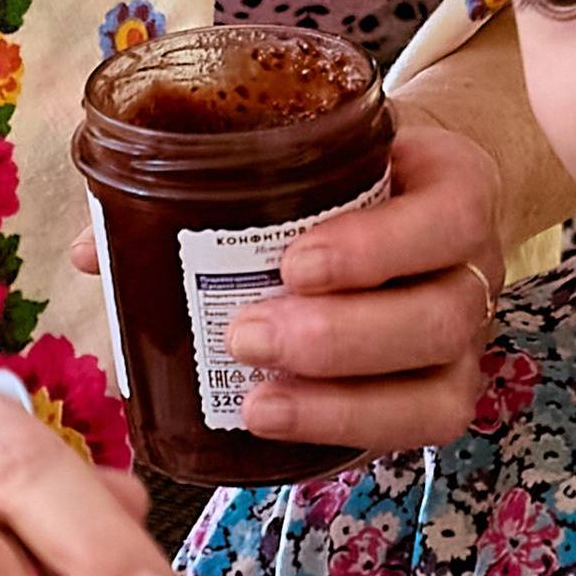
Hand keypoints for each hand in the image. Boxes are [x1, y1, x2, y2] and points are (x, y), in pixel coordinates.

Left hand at [223, 115, 502, 454]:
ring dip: (341, 403)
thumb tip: (101, 242)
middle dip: (338, 340)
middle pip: (442, 319)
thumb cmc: (355, 165)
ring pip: (439, 391)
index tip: (293, 263)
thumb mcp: (316, 142)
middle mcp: (475, 267)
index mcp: (458, 187)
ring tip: (256, 401)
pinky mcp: (443, 389)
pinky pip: (416, 430)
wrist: (413, 185)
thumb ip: (230, 171)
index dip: (376, 250)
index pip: (449, 219)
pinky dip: (346, 433)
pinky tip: (281, 426)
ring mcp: (468, 338)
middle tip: (245, 336)